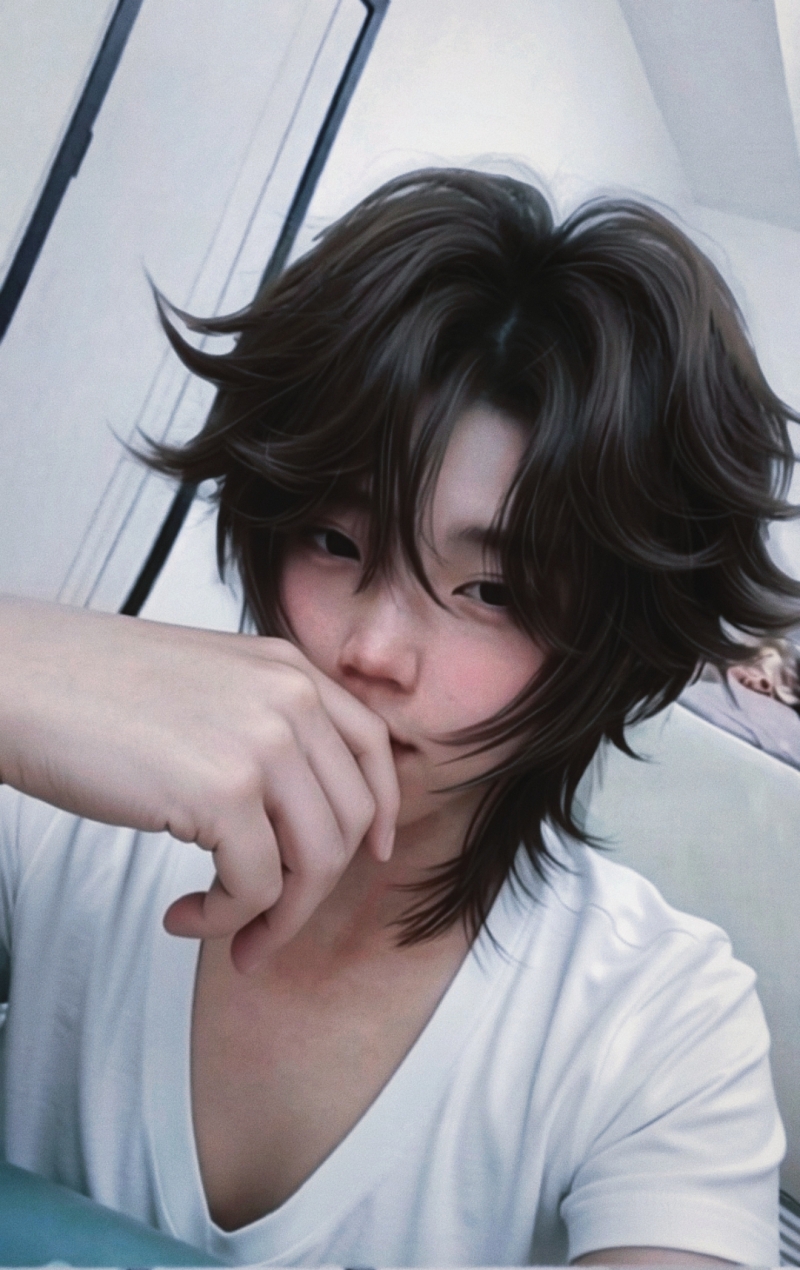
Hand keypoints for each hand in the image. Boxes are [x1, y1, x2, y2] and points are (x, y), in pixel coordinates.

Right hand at [0, 598, 398, 969]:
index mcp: (288, 668)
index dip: (380, 810)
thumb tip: (295, 808)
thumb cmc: (90, 692)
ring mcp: (263, 742)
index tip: (370, 853)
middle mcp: (290, 698)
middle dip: (314, 888)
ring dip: (274, 917)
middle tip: (268, 925)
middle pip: (350, 817)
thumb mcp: (208, 685)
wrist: (20, 682)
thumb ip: (263, 724)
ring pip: (315, 862)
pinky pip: (255, 888)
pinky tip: (184, 914)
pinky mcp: (224, 791)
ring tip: (228, 932)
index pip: (373, 746)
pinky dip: (224, 920)